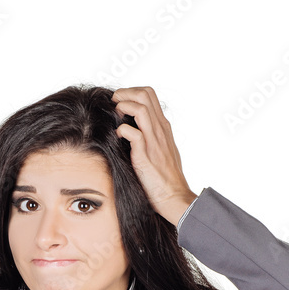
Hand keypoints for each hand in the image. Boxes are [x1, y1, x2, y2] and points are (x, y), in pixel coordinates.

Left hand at [111, 85, 196, 224]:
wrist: (174, 197)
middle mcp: (160, 130)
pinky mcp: (146, 156)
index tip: (120, 101)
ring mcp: (154, 142)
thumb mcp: (162, 151)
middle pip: (145, 94)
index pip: (149, 95)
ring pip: (140, 108)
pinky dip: (121, 130)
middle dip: (125, 93)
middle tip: (114, 103)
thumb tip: (132, 129)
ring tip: (116, 115)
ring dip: (123, 106)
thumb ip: (151, 137)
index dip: (131, 92)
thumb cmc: (166, 178)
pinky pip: (133, 134)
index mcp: (163, 127)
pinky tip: (118, 136)